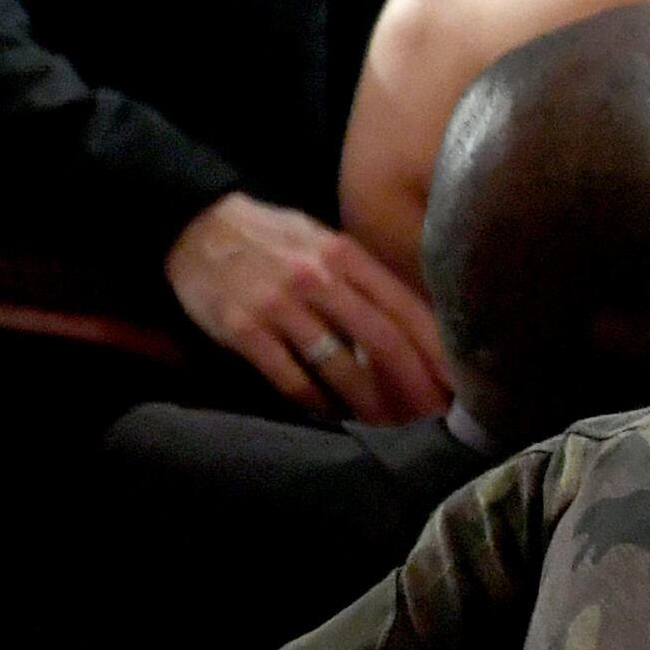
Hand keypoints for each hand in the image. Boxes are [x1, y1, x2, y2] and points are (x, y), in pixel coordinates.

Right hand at [161, 193, 448, 420]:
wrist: (190, 223)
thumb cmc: (271, 240)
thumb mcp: (324, 243)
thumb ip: (368, 281)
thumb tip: (424, 327)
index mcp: (344, 255)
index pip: (406, 311)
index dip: (438, 355)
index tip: (460, 388)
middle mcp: (315, 278)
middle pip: (383, 344)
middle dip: (414, 389)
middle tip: (431, 420)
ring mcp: (278, 305)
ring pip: (342, 369)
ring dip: (372, 406)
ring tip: (389, 426)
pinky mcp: (244, 330)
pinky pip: (293, 380)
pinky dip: (318, 404)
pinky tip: (333, 415)